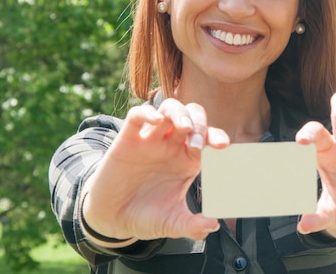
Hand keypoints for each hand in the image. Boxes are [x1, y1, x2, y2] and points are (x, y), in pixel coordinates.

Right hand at [81, 99, 228, 244]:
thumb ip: (193, 226)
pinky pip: (137, 116)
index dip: (217, 136)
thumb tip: (214, 226)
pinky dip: (147, 113)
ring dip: (180, 113)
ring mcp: (150, 140)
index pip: (208, 137)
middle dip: (200, 124)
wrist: (112, 220)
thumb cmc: (145, 216)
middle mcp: (171, 146)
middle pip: (192, 116)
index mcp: (187, 160)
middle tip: (198, 145)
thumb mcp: (172, 223)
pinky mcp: (126, 140)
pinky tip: (155, 121)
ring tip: (184, 128)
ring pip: (169, 109)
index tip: (224, 146)